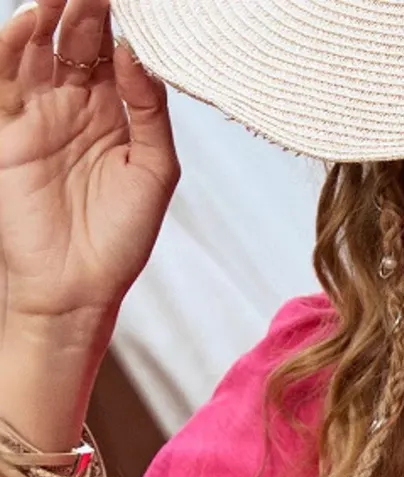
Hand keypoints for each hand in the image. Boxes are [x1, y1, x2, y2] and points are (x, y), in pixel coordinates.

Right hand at [0, 0, 177, 331]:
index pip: (111, 48)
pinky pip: (4, 79)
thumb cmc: (122, 238)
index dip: (118, 18)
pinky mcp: (7, 131)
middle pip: (74, 38)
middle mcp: (72, 104)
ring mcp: (37, 114)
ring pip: (37, 48)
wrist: (79, 288)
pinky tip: (29, 20)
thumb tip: (134, 51)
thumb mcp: (155, 171)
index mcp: (111, 111)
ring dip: (48, 14)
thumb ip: (150, 110)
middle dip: (84, 4)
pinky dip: (11, 46)